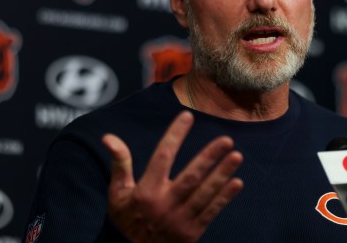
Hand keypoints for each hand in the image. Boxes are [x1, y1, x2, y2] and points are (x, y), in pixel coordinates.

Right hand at [101, 111, 243, 242]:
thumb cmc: (125, 219)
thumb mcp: (118, 193)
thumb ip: (120, 163)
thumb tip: (109, 137)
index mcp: (146, 190)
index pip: (162, 156)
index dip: (175, 134)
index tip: (187, 116)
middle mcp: (164, 203)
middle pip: (191, 176)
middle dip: (209, 157)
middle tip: (227, 140)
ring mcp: (179, 219)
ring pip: (204, 193)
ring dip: (222, 174)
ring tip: (237, 156)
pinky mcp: (191, 232)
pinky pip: (210, 212)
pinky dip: (224, 197)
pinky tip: (236, 182)